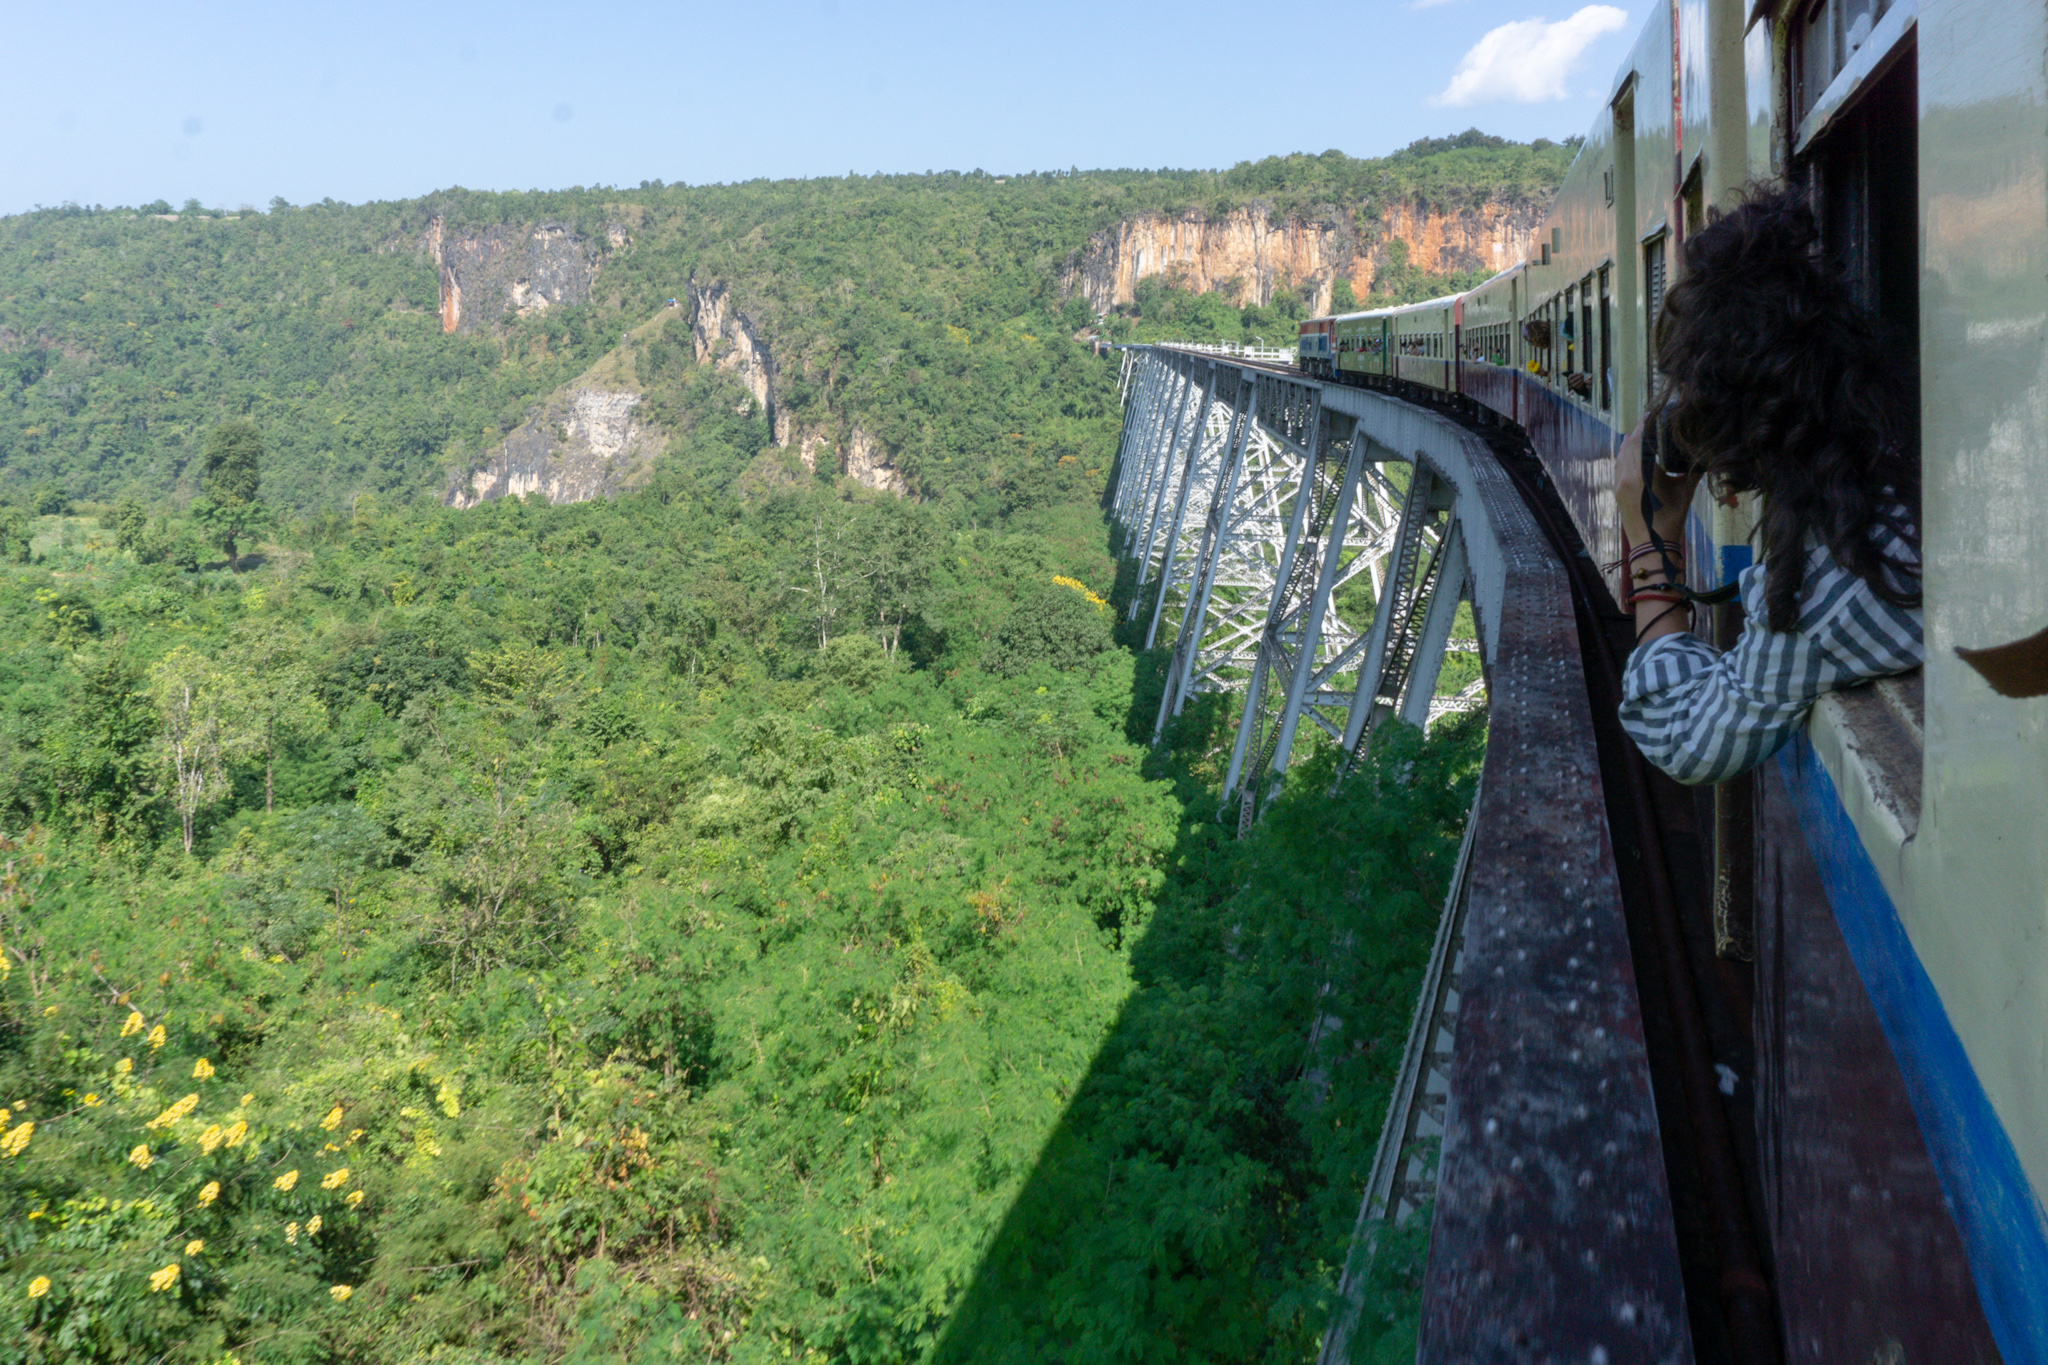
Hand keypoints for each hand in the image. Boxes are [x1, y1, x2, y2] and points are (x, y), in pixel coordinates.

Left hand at [1614, 419, 1698, 548]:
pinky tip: (1630, 450)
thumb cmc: (1671, 518)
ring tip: (1640, 430)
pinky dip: (1624, 455)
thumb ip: (1692, 469)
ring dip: (1630, 442)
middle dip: (1639, 431)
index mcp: (1642, 473)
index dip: (1646, 425)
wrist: (1652, 545)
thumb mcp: (1685, 490)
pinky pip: (1618, 466)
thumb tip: (1705, 451)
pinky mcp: (1616, 490)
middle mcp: (1626, 476)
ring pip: (1621, 455)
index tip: (1653, 413)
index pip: (1641, 441)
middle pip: (1629, 445)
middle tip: (1650, 418)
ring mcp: (1618, 483)